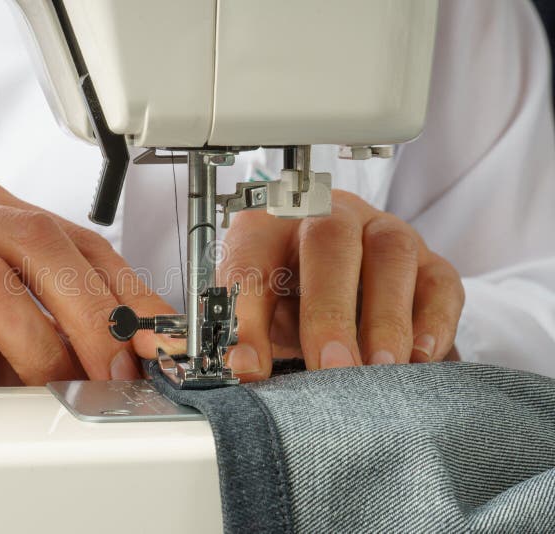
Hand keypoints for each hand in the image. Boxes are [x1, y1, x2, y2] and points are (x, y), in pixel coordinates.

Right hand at [0, 178, 178, 386]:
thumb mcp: (25, 307)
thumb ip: (83, 309)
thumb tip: (155, 338)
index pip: (69, 234)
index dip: (123, 290)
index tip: (155, 341)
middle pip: (30, 240)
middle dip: (90, 313)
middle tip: (116, 369)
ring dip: (39, 348)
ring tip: (54, 387)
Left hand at [220, 190, 463, 380]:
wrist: (333, 291)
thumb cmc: (285, 300)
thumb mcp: (256, 315)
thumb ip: (246, 336)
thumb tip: (244, 367)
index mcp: (270, 226)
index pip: (253, 258)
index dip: (249, 314)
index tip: (249, 365)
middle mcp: (329, 217)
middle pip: (331, 241)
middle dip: (330, 311)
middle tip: (330, 367)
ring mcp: (383, 232)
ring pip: (392, 255)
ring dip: (386, 318)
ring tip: (377, 369)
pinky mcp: (427, 261)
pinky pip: (439, 282)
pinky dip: (433, 321)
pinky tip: (420, 357)